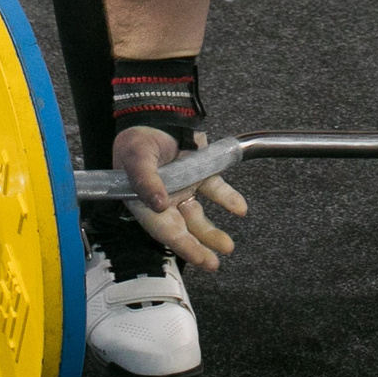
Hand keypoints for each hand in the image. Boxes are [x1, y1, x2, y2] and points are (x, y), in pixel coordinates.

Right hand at [113, 124, 247, 271]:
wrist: (156, 113)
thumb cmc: (138, 138)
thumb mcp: (137, 157)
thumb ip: (145, 180)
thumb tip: (157, 204)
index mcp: (145, 202)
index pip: (163, 229)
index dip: (182, 245)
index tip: (198, 257)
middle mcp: (165, 200)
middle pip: (182, 229)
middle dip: (198, 248)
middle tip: (213, 263)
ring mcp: (183, 189)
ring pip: (198, 216)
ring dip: (212, 233)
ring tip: (227, 246)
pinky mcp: (199, 175)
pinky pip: (215, 190)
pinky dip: (228, 199)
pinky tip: (240, 208)